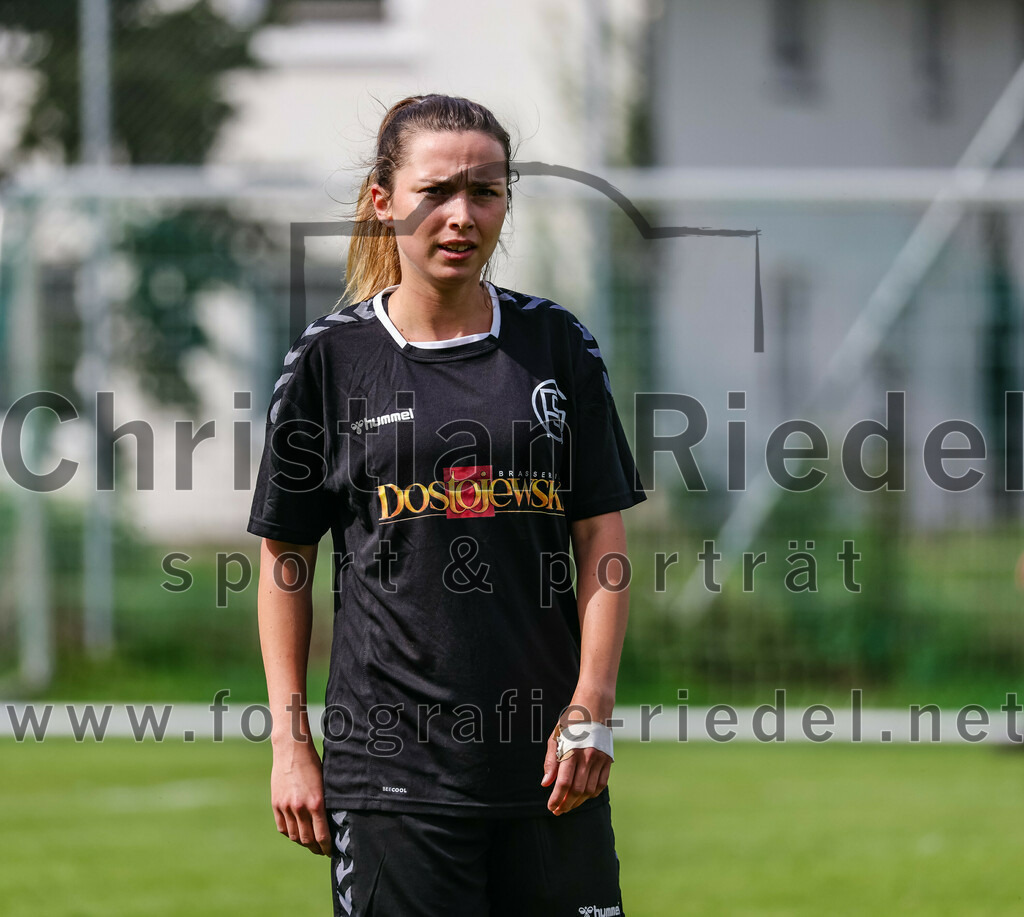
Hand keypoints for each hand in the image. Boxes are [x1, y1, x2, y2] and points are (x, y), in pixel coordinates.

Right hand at [270, 740, 330, 854]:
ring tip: (309, 843)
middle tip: (320, 850)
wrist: (291, 750)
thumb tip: (328, 823)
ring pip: (294, 836)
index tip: (330, 851)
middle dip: (315, 848)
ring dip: (302, 842)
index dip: (326, 847)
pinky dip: (289, 833)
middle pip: (307, 839)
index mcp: (317, 803)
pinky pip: (282, 827)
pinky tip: (296, 832)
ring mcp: (286, 807)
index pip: (321, 835)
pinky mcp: (276, 804)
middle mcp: (300, 808)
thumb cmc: (312, 764)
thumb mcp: (323, 784)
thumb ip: (323, 804)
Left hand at [540, 722, 612, 815]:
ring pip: (590, 790)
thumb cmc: (571, 722)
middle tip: (558, 810)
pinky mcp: (608, 760)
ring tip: (569, 805)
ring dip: (579, 802)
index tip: (551, 807)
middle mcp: (587, 756)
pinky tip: (583, 796)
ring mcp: (599, 759)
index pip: (564, 783)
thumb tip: (546, 783)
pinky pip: (601, 784)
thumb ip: (551, 761)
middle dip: (566, 804)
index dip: (557, 798)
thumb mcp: (556, 737)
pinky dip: (592, 794)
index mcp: (571, 750)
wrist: (594, 706)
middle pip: (577, 790)